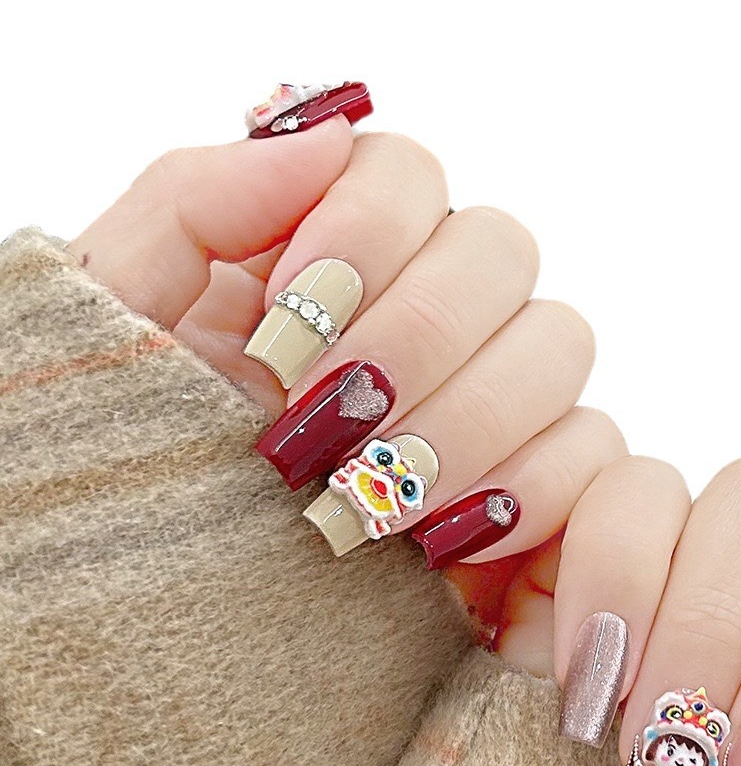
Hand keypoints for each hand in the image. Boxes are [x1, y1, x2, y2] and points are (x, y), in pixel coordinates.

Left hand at [68, 112, 625, 594]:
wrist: (154, 633)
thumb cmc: (123, 474)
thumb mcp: (119, 328)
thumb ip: (195, 200)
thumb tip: (326, 132)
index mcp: (331, 265)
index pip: (408, 172)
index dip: (365, 235)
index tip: (282, 335)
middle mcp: (426, 320)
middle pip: (502, 248)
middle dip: (416, 336)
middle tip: (324, 426)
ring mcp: (491, 407)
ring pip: (559, 343)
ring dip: (466, 418)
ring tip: (367, 502)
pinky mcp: (538, 499)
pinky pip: (596, 453)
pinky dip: (529, 489)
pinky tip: (439, 540)